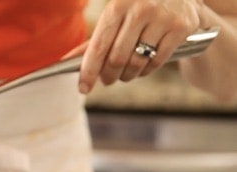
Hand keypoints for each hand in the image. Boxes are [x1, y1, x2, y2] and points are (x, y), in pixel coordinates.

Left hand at [75, 0, 206, 93]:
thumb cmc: (138, 8)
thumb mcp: (116, 16)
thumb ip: (94, 40)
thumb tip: (65, 62)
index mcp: (117, 5)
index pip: (97, 47)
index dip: (89, 71)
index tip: (83, 88)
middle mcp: (140, 9)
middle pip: (117, 58)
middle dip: (108, 76)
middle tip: (107, 80)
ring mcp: (163, 17)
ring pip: (137, 62)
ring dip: (127, 75)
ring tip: (124, 74)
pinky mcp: (182, 27)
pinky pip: (157, 61)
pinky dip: (146, 71)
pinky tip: (141, 69)